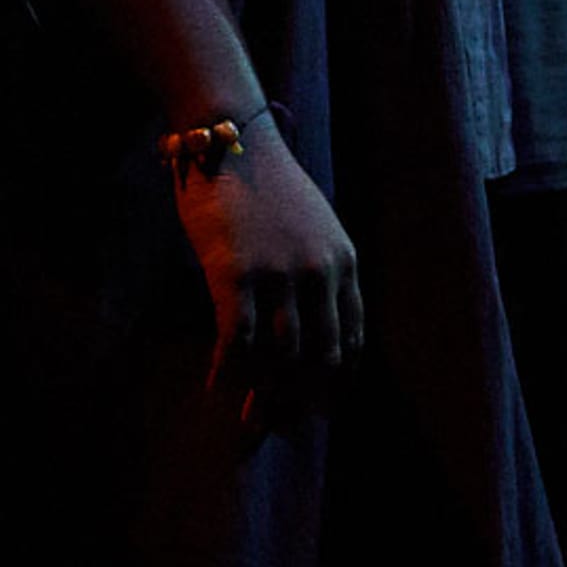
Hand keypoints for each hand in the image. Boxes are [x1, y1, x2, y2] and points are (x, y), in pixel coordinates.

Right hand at [170, 114, 363, 433]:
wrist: (230, 139)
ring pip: (278, 359)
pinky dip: (226, 376)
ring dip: (262, 397)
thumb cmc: (266, 184)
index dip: (335, 383)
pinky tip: (214, 389)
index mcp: (344, 262)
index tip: (318, 408)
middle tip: (279, 426)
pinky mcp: (235, 276)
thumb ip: (319, 270)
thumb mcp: (313, 225)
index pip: (351, 341)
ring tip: (246, 419)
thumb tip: (306, 327)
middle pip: (317, 360)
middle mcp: (318, 273)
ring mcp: (278, 276)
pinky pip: (235, 345)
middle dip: (301, 402)